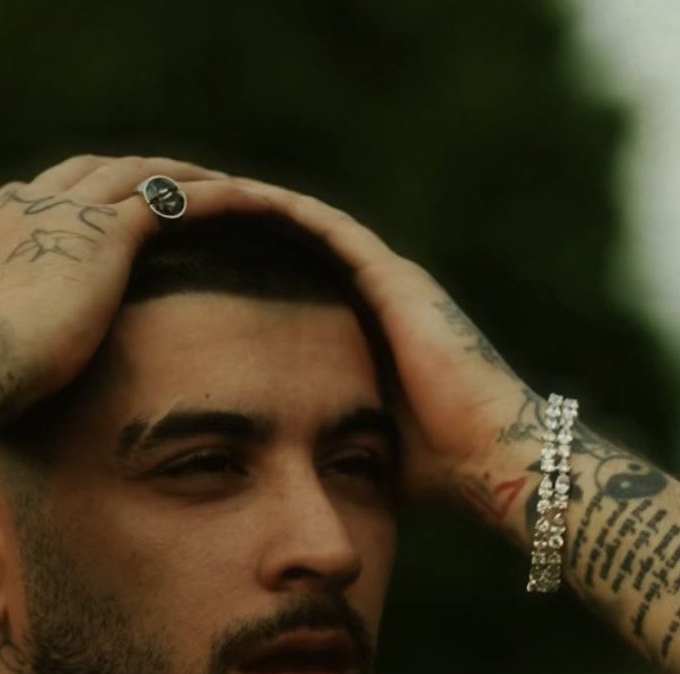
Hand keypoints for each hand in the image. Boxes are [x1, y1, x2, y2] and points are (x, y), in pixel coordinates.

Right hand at [0, 155, 274, 435]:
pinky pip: (176, 199)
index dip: (65, 204)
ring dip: (180, 177)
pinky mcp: (107, 231)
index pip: (29, 202)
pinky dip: (216, 197)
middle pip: (88, 173)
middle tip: (167, 191)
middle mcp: (21, 209)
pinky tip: (253, 202)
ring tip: (223, 190)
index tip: (89, 215)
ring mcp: (65, 213)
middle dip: (128, 178)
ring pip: (138, 174)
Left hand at [228, 180, 544, 510]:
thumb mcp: (359, 448)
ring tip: (201, 193)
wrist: (490, 459)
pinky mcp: (393, 279)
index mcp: (370, 334)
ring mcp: (389, 282)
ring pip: (309, 226)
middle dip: (247, 230)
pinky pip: (327, 228)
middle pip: (299, 249)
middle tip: (189, 214)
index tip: (197, 267)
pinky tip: (238, 195)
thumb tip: (277, 472)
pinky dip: (284, 209)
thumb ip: (324, 440)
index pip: (299, 288)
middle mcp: (380, 297)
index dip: (251, 271)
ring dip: (257, 207)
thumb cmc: (435, 471)